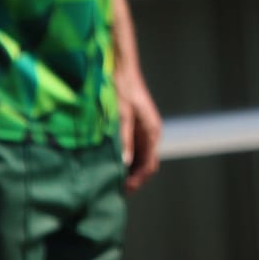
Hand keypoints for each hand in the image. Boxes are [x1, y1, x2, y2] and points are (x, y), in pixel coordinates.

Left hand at [115, 69, 161, 191]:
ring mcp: (142, 130)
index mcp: (152, 134)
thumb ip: (124, 140)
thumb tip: (123, 165)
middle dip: (131, 179)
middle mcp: (150, 135)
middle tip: (111, 190)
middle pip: (144, 165)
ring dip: (126, 169)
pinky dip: (122, 158)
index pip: (149, 166)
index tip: (121, 191)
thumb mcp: (121, 115)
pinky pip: (130, 148)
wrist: (121, 68)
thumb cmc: (122, 89)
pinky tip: (107, 162)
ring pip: (137, 158)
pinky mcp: (133, 126)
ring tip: (107, 179)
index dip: (136, 181)